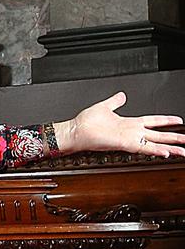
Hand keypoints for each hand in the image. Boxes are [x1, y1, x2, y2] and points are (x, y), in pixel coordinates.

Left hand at [54, 91, 184, 158]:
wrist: (75, 131)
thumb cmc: (85, 122)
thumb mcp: (104, 107)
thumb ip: (115, 101)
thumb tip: (121, 95)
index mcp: (128, 123)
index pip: (152, 121)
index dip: (166, 121)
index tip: (178, 121)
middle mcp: (130, 131)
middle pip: (158, 135)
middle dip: (174, 138)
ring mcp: (128, 138)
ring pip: (154, 143)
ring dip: (170, 147)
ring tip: (183, 151)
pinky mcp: (123, 144)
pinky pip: (142, 147)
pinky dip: (154, 150)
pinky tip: (165, 153)